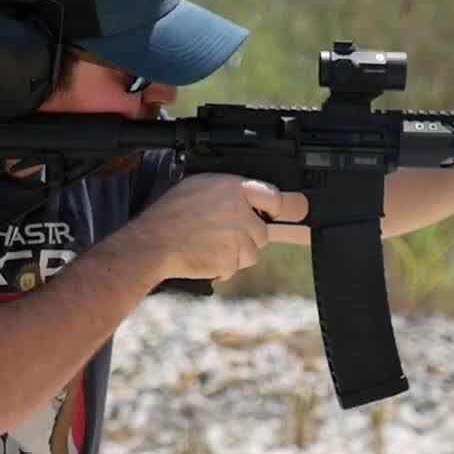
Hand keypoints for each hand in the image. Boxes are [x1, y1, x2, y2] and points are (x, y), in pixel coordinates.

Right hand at [131, 173, 310, 280]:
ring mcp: (240, 239)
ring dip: (236, 252)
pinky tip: (204, 255)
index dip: (285, 207)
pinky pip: (235, 267)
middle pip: (263, 231)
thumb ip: (229, 192)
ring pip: (252, 252)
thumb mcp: (200, 187)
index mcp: (235, 188)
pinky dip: (223, 266)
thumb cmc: (171, 213)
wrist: (154, 242)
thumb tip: (248, 199)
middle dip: (249, 235)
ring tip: (208, 243)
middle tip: (224, 233)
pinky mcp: (233, 261)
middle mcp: (242, 212)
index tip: (298, 211)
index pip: (275, 197)